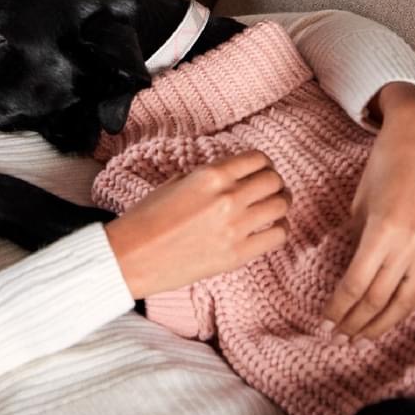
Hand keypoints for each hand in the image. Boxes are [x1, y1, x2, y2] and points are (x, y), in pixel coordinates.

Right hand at [104, 150, 288, 298]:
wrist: (133, 255)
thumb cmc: (148, 217)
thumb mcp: (175, 182)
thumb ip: (208, 176)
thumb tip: (232, 175)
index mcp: (210, 175)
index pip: (257, 159)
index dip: (264, 163)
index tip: (262, 169)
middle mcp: (228, 197)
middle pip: (273, 181)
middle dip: (274, 182)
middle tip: (270, 188)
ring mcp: (235, 227)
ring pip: (281, 206)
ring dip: (280, 203)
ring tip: (273, 206)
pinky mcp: (238, 254)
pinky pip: (278, 236)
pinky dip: (279, 229)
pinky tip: (270, 228)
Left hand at [323, 82, 414, 340]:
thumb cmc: (387, 162)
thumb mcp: (363, 198)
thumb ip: (359, 234)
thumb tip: (352, 264)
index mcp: (384, 230)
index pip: (357, 283)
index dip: (340, 307)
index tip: (325, 321)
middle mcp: (410, 245)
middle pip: (380, 298)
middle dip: (357, 321)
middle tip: (338, 335)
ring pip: (405, 300)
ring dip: (381, 322)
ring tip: (362, 335)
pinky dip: (405, 306)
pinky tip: (391, 315)